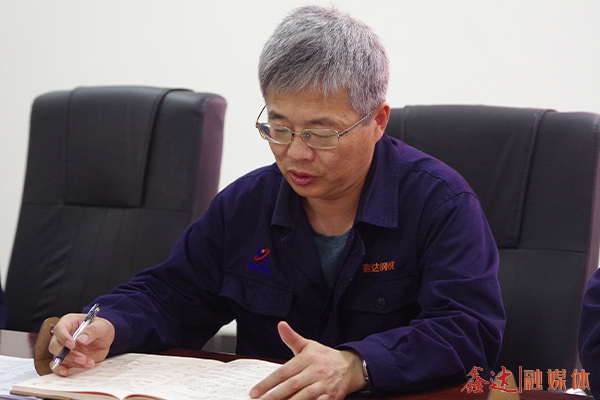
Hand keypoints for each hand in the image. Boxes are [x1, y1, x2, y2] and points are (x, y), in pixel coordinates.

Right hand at [48, 313, 114, 376]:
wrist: (105, 341)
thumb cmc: (101, 329)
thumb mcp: (102, 326)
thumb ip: (93, 330)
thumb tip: (81, 339)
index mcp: (69, 322)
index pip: (59, 329)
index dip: (63, 337)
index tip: (72, 345)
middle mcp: (63, 335)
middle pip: (55, 345)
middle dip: (68, 354)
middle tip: (82, 358)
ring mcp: (63, 348)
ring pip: (58, 357)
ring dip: (71, 362)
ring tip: (88, 363)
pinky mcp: (66, 359)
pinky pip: (57, 366)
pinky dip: (60, 370)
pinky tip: (67, 372)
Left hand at [249, 321, 365, 399]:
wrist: (350, 367)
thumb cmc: (325, 357)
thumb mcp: (309, 345)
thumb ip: (292, 338)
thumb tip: (281, 325)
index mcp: (308, 359)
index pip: (283, 372)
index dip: (268, 383)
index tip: (254, 392)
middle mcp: (316, 372)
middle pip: (291, 386)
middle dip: (274, 396)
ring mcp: (324, 386)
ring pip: (303, 397)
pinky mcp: (331, 398)